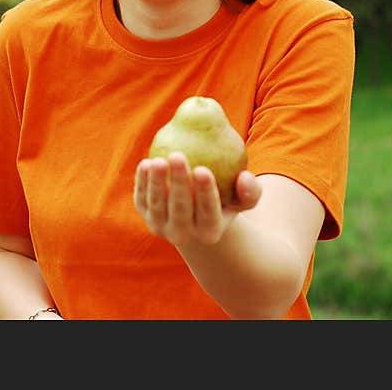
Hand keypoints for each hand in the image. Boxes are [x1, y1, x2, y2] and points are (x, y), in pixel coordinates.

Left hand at [133, 152, 260, 248]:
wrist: (195, 213)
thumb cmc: (225, 199)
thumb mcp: (242, 198)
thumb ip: (250, 191)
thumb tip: (245, 177)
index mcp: (209, 233)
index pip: (208, 214)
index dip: (205, 193)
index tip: (203, 169)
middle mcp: (183, 235)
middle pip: (180, 209)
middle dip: (178, 183)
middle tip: (177, 155)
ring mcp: (161, 227)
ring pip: (157, 205)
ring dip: (156, 183)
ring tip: (158, 160)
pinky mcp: (145, 215)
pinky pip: (142, 199)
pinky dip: (141, 183)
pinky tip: (145, 163)